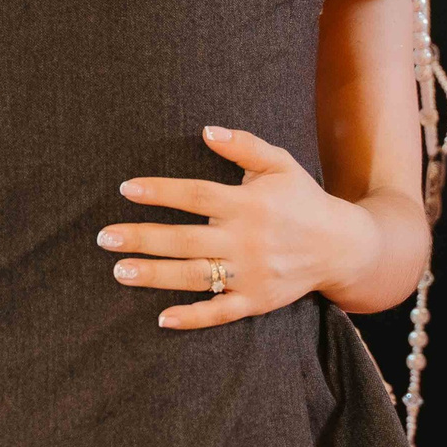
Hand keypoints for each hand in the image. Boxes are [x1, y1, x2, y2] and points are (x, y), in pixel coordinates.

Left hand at [103, 126, 374, 329]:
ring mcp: (250, 274)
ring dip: (155, 275)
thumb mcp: (280, 164)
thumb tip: (206, 130)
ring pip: (195, 277)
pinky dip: (193, 317)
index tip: (126, 189)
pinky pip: (220, 313)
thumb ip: (244, 145)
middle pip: (185, 239)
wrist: (342, 246)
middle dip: (142, 238)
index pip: (195, 196)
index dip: (160, 192)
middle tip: (105, 238)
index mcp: (248, 204)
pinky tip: (162, 317)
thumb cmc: (302, 199)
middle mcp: (246, 240)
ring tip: (119, 271)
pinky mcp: (256, 301)